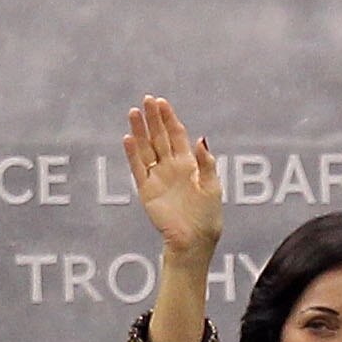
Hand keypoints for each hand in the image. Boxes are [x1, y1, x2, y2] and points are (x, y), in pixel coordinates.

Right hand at [123, 96, 224, 264]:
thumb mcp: (213, 187)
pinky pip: (138, 169)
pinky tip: (128, 138)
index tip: (162, 102)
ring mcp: (158, 178)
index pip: (176, 135)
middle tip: (146, 99)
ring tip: (133, 113)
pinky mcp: (147, 191)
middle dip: (153, 119)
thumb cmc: (207, 217)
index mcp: (189, 165)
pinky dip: (133, 154)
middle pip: (159, 137)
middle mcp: (171, 168)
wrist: (194, 242)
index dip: (169, 119)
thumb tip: (201, 139)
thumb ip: (206, 163)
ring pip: (146, 149)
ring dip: (139, 131)